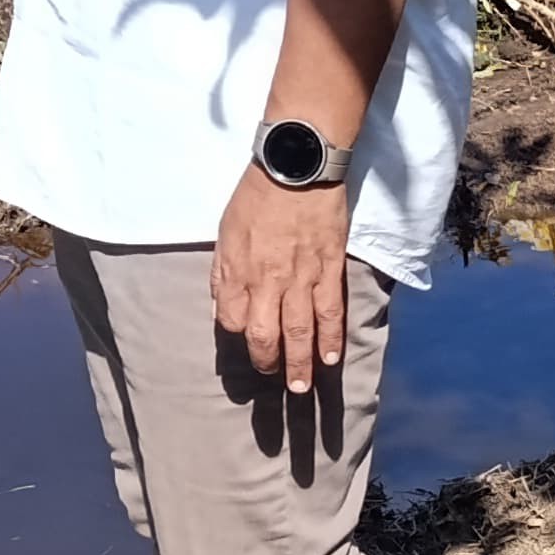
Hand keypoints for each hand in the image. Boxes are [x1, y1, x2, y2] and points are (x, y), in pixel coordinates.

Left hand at [210, 160, 353, 393]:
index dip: (239, 334)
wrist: (296, 166)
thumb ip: (224, 270)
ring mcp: (300, 278)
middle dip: (268, 363)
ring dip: (300, 364)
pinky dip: (331, 339)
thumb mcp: (226, 230)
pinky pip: (330, 313)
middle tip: (274, 378)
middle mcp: (266, 281)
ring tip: (301, 388)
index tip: (247, 339)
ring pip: (300, 332)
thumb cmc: (256, 195)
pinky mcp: (329, 270)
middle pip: (265, 335)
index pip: (232, 319)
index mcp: (237, 269)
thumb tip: (222, 303)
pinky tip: (331, 359)